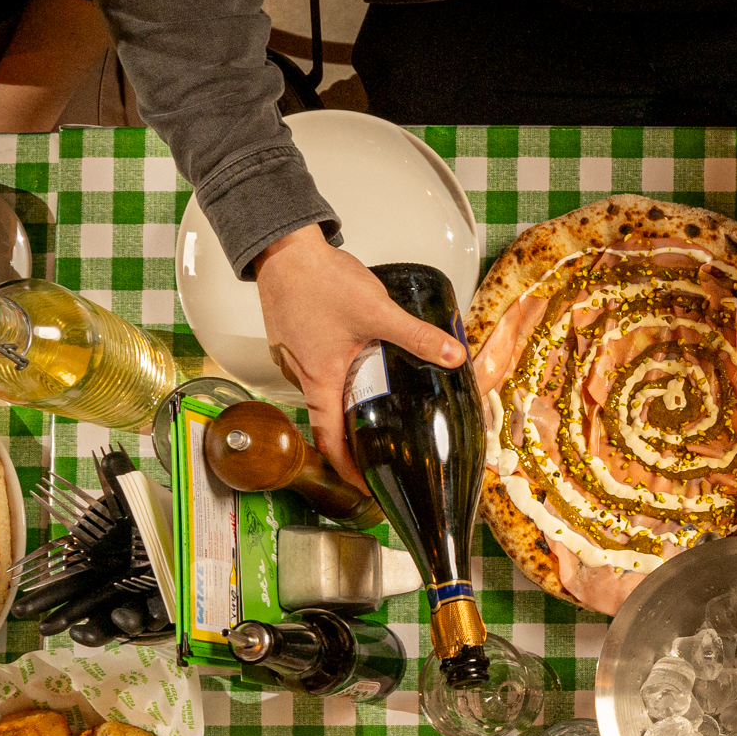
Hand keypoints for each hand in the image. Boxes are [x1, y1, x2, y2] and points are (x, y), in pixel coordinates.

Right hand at [255, 227, 463, 484]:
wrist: (283, 249)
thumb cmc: (319, 281)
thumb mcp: (378, 312)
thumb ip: (417, 336)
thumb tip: (453, 356)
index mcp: (319, 379)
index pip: (331, 439)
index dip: (347, 468)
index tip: (364, 486)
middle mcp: (301, 375)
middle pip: (325, 420)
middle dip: (350, 441)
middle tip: (376, 452)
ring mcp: (292, 357)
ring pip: (319, 393)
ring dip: (342, 406)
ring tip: (372, 412)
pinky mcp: (291, 340)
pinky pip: (313, 371)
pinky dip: (333, 379)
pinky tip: (354, 368)